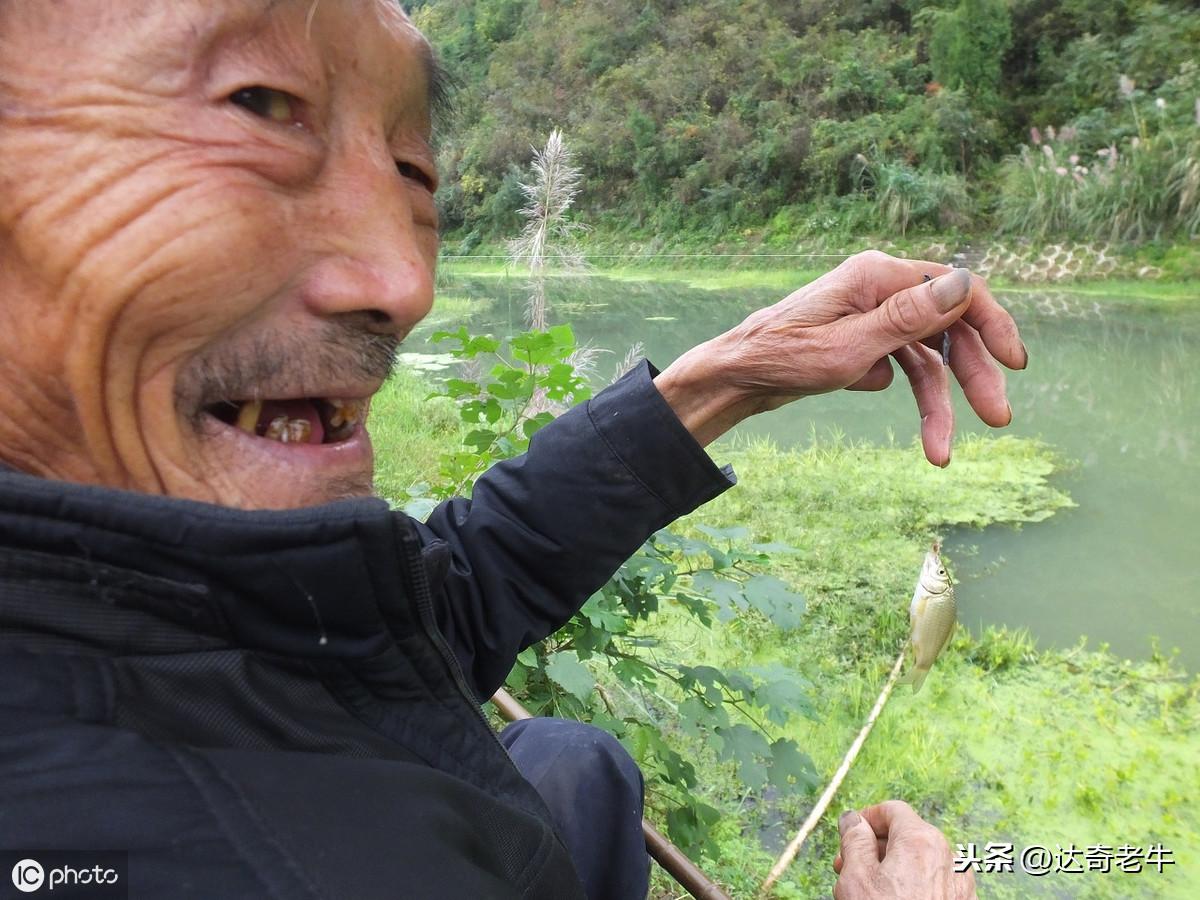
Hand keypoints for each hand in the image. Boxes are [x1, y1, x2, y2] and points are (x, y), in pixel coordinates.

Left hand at [653, 250, 1026, 464]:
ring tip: (941, 452)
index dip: (993, 325)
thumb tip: (964, 284)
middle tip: (997, 419)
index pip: (957, 290)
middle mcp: (879, 287)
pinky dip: (900, 390)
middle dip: (972, 376)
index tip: (1014, 365)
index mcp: (878, 275)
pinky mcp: (862, 338)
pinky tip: (862, 388)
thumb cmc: (783, 359)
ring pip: (926, 357)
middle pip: (947, 329)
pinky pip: (899, 364)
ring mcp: (870, 313)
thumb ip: (910, 318)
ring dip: (938, 403)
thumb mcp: (852, 348)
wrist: (736, 379)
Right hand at [832, 801, 975, 899]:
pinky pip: (935, 883)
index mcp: (921, 840)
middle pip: (907, 835)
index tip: (850, 834)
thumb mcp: (856, 877)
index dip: (866, 818)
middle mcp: (948, 856)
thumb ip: (854, 840)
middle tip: (848, 867)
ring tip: (869, 892)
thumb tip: (853, 819)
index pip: (893, 810)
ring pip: (920, 861)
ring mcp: (960, 884)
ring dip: (893, 868)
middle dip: (875, 847)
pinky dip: (914, 886)